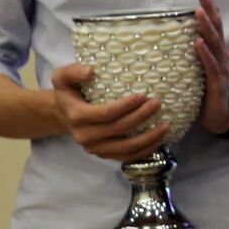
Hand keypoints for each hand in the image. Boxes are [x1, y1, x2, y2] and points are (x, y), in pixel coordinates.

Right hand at [50, 63, 167, 161]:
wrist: (63, 114)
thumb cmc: (68, 92)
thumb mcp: (62, 77)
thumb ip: (73, 71)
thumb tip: (91, 71)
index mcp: (76, 116)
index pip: (106, 114)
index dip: (126, 106)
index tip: (143, 95)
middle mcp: (84, 136)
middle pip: (119, 129)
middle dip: (141, 117)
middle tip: (158, 104)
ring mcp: (94, 148)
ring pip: (125, 148)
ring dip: (148, 139)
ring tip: (166, 126)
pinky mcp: (103, 154)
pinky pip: (126, 157)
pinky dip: (144, 151)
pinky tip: (159, 141)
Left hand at [193, 0, 228, 135]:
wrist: (220, 116)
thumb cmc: (206, 90)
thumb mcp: (198, 66)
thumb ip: (192, 49)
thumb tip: (173, 31)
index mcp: (216, 48)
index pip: (213, 19)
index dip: (208, 1)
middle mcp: (221, 53)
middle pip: (216, 25)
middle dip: (208, 5)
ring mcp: (221, 67)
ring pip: (214, 41)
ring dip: (206, 25)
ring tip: (197, 11)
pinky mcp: (217, 82)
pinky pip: (210, 65)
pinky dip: (204, 53)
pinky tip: (197, 43)